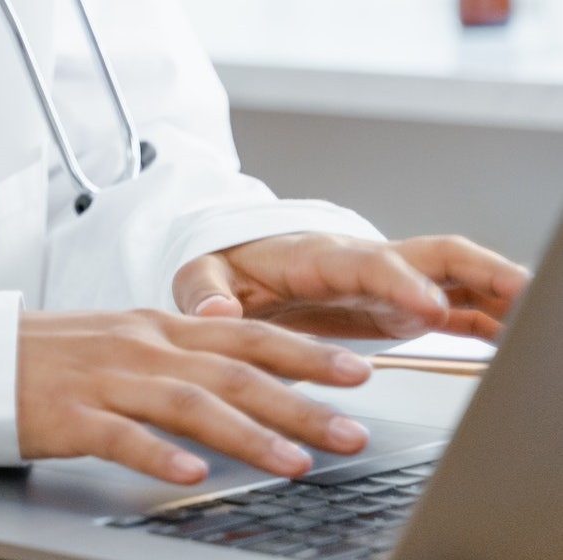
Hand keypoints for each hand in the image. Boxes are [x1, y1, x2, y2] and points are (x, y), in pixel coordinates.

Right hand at [16, 310, 372, 483]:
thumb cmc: (45, 356)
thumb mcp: (118, 341)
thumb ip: (174, 354)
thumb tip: (234, 377)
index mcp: (155, 327)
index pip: (245, 335)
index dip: (304, 353)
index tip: (357, 371)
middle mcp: (140, 347)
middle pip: (233, 373)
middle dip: (301, 402)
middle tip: (352, 431)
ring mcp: (105, 380)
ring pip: (190, 404)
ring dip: (249, 434)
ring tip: (296, 463)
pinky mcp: (69, 415)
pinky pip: (121, 436)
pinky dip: (159, 455)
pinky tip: (192, 475)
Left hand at [174, 234, 530, 340]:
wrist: (237, 262)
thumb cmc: (224, 266)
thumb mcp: (199, 274)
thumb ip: (203, 290)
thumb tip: (216, 310)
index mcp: (320, 256)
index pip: (370, 263)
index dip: (401, 284)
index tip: (427, 309)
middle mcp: (365, 262)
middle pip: (437, 256)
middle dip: (483, 271)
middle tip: (525, 296)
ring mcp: (389, 281)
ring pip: (458, 277)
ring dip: (501, 293)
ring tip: (540, 320)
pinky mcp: (397, 304)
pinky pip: (456, 307)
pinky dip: (489, 320)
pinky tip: (516, 340)